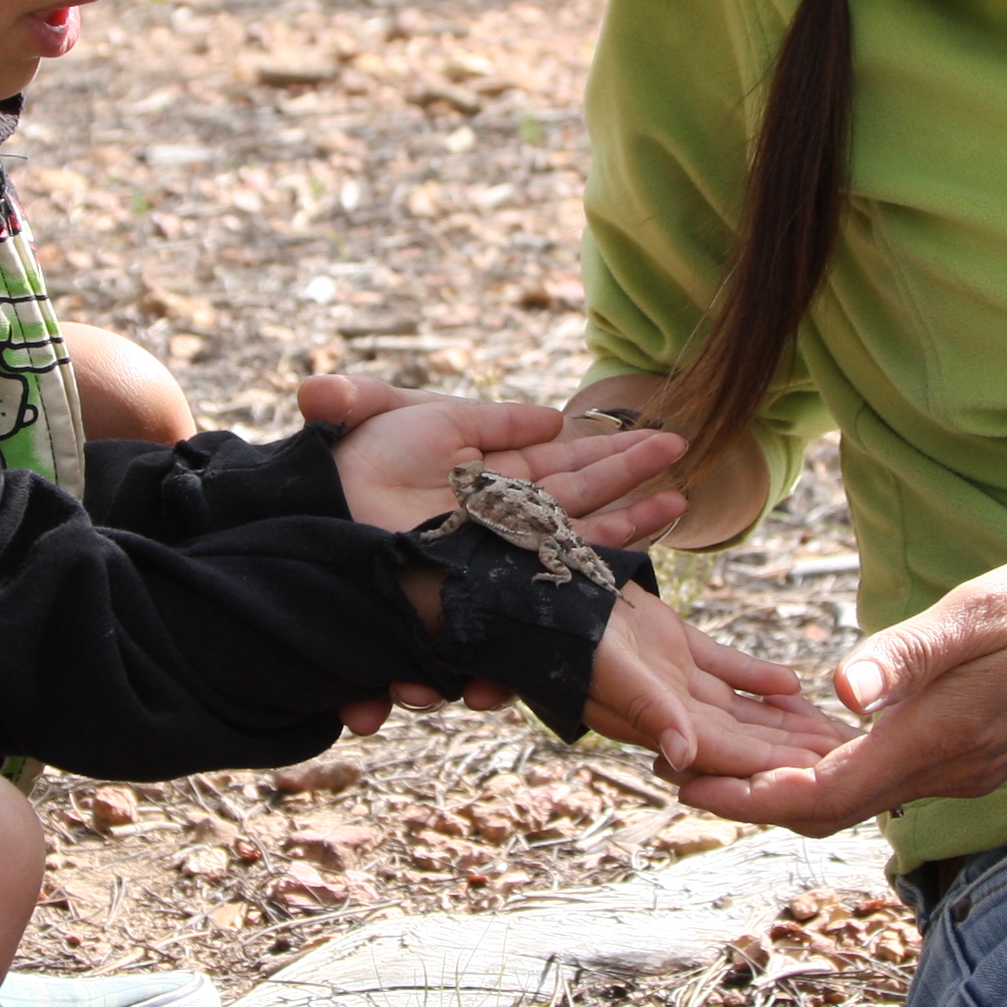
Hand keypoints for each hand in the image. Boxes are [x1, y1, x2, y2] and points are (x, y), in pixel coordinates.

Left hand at [305, 374, 690, 548]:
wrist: (322, 511)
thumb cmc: (356, 461)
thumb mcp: (428, 421)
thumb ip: (493, 421)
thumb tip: (552, 418)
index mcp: (490, 475)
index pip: (565, 462)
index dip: (614, 452)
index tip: (662, 440)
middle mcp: (504, 517)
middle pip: (584, 498)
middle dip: (635, 480)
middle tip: (685, 460)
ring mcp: (500, 552)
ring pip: (579, 538)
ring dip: (629, 523)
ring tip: (678, 502)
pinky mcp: (491, 587)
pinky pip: (550, 584)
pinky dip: (590, 578)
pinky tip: (633, 566)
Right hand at [580, 590, 843, 779]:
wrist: (538, 589)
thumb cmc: (567, 635)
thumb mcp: (612, 672)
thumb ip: (652, 713)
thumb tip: (684, 760)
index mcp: (655, 722)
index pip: (728, 752)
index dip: (775, 764)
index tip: (822, 773)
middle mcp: (667, 709)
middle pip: (743, 736)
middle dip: (792, 749)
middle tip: (845, 757)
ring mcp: (670, 676)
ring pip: (739, 706)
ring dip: (782, 718)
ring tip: (829, 728)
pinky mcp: (670, 643)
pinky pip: (724, 666)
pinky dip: (756, 677)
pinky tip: (793, 684)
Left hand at [674, 547, 1006, 833]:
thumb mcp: (981, 612)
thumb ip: (909, 655)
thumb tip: (839, 691)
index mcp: (940, 740)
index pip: (822, 795)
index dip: (747, 795)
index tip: (683, 780)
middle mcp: (948, 771)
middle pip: (828, 807)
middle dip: (749, 794)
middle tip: (675, 769)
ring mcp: (965, 768)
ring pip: (856, 793)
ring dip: (787, 781)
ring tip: (716, 753)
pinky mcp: (974, 753)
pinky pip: (888, 774)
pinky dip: (834, 763)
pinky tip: (803, 735)